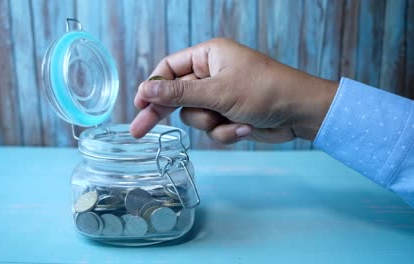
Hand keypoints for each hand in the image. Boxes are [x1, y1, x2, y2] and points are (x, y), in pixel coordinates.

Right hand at [130, 38, 337, 143]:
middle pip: (176, 95)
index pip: (169, 68)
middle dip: (165, 113)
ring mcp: (219, 96)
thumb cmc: (264, 91)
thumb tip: (145, 89)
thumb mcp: (218, 91)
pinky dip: (226, 132)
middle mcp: (211, 74)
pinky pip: (212, 129)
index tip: (139, 105)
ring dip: (211, 123)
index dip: (152, 86)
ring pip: (194, 116)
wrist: (300, 113)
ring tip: (231, 119)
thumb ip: (179, 92)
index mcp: (208, 56)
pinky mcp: (228, 115)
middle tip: (139, 131)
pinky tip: (245, 128)